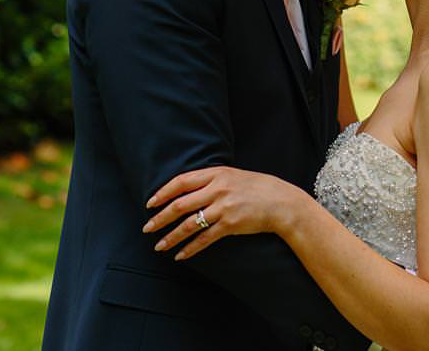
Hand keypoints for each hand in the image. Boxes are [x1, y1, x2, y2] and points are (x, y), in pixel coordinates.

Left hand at [143, 166, 301, 259]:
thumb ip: (212, 180)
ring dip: (171, 236)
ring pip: (189, 224)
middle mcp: (218, 189)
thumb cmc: (258, 188)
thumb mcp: (233, 176)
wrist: (281, 202)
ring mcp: (224, 207)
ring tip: (159, 246)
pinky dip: (190, 248)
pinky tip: (180, 255)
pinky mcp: (230, 225)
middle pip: (180, 204)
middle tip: (147, 228)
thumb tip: (187, 190)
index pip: (181, 181)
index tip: (150, 203)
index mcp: (217, 173)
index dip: (163, 193)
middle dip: (160, 218)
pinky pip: (204, 239)